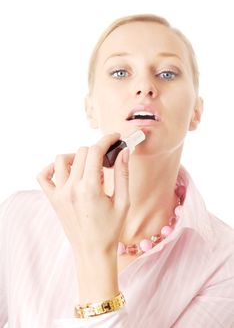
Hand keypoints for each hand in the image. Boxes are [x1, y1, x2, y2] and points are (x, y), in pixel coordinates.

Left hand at [37, 133, 129, 255]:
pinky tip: (66, 172)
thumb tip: (124, 152)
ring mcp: (59, 193)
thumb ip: (123, 174)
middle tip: (107, 161)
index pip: (95, 151)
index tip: (114, 138)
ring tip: (88, 167)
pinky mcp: (53, 199)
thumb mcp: (123, 202)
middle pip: (81, 152)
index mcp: (90, 188)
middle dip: (96, 150)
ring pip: (62, 159)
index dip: (106, 140)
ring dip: (76, 157)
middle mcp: (71, 188)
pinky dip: (52, 168)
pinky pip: (44, 176)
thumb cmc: (110, 229)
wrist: (92, 251)